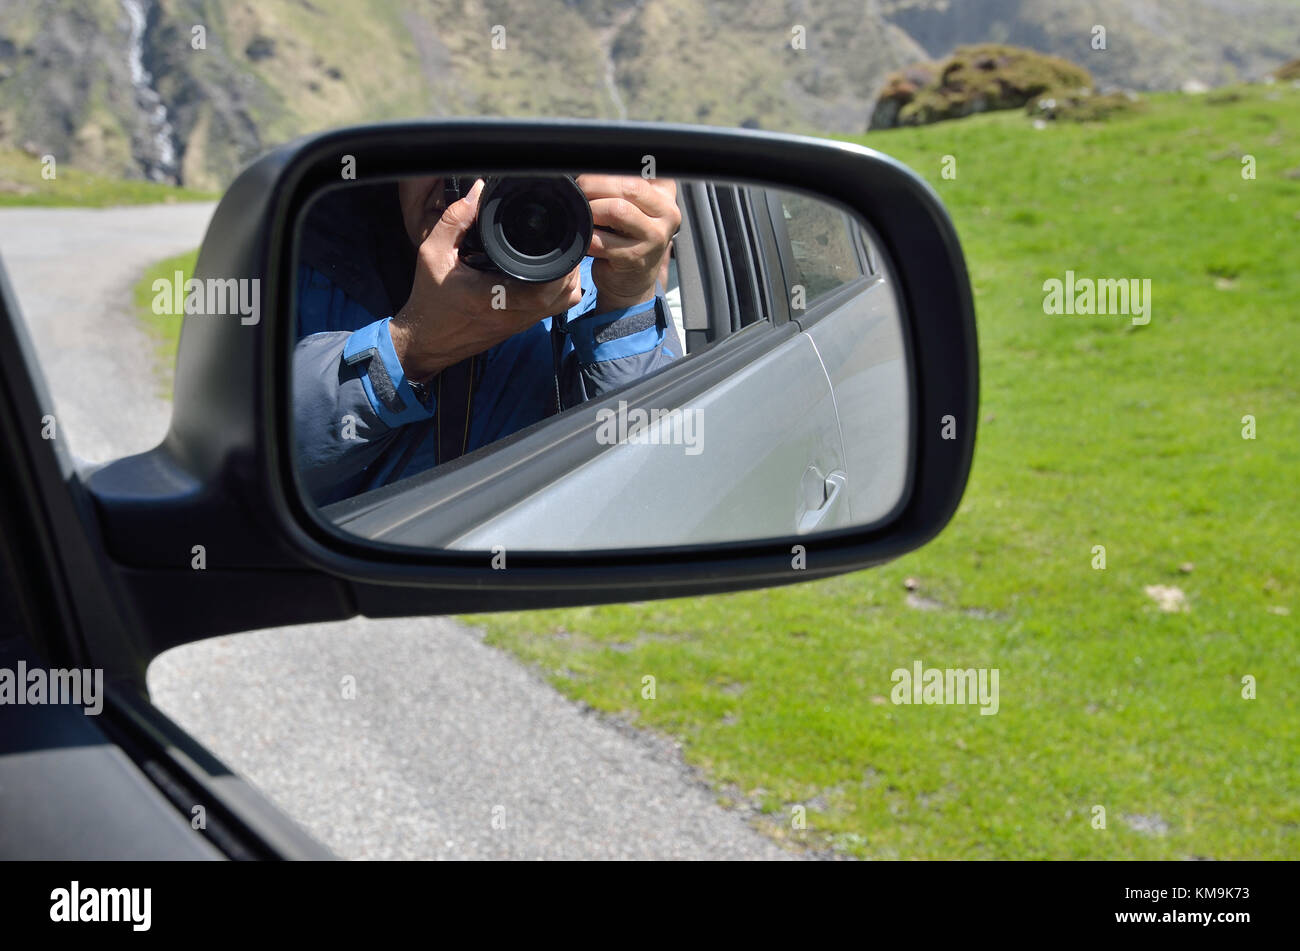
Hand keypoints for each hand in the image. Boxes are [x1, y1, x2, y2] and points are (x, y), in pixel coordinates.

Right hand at [389, 178, 583, 381]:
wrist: (427, 340)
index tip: (556, 235)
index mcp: (498, 296)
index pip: (548, 284)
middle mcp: (517, 313)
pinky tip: (549, 271)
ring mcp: (523, 322)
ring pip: (565, 302)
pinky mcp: (522, 325)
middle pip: (566, 292)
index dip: (561, 261)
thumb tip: (479, 191)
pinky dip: (560, 290)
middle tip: (561, 238)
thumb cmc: (430, 300)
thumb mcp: (433, 254)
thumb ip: (455, 221)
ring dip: (568, 278)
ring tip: (557, 252)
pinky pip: (555, 308)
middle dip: (571, 264)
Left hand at [578, 174, 679, 312]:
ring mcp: (655, 236)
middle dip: (596, 185)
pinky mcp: (636, 257)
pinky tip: (586, 237)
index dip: (612, 165)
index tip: (594, 171)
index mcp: (665, 191)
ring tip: (584, 214)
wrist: (632, 278)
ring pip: (617, 210)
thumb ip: (621, 182)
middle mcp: (667, 212)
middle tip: (580, 190)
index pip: (642, 165)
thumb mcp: (634, 203)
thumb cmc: (627, 234)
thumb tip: (590, 161)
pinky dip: (587, 236)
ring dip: (592, 210)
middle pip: (628, 185)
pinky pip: (603, 240)